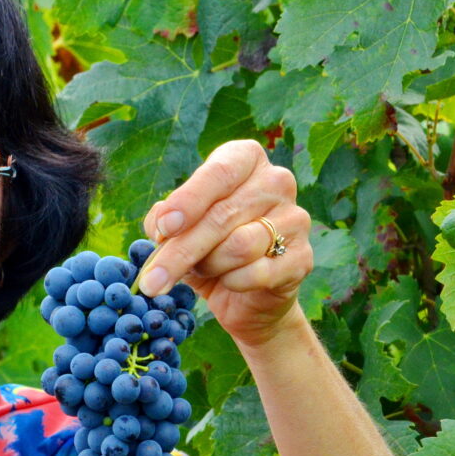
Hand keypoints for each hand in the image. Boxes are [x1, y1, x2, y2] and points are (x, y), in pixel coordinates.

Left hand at [139, 140, 311, 346]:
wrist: (247, 296)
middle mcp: (276, 181)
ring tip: (204, 269)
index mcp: (245, 159)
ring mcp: (295, 218)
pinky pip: (257, 273)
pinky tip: (230, 282)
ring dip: (209, 266)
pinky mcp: (303, 258)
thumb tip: (160, 226)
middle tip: (151, 281)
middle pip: (222, 216)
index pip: (218, 173)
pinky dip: (232, 283)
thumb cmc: (209, 249)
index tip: (164, 228)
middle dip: (180, 252)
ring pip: (239, 246)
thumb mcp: (179, 230)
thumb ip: (164, 220)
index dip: (188, 201)